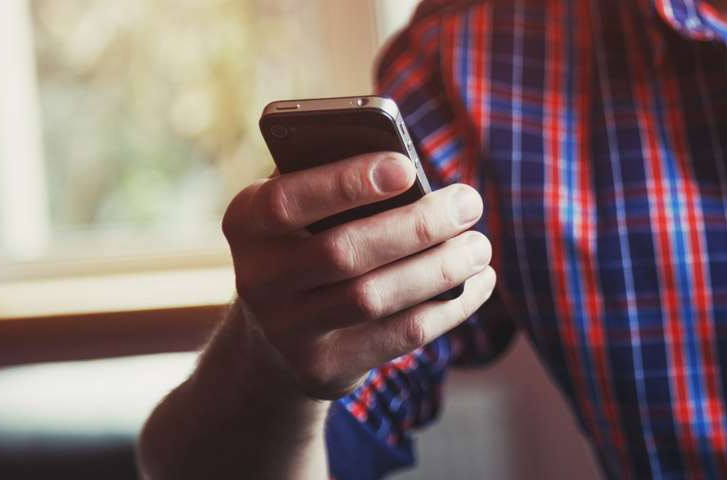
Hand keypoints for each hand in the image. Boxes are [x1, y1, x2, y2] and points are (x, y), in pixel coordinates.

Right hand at [221, 151, 495, 399]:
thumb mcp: (305, 209)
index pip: (288, 200)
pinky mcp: (323, 370)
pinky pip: (398, 336)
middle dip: (416, 226)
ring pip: (373, 299)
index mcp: (246, 223)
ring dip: (439, 269)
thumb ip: (336, 177)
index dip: (347, 182)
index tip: (407, 167)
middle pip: (343, 252)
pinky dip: (449, 308)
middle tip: (469, 203)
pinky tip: (479, 283)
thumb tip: (405, 161)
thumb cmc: (309, 243)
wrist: (275, 339)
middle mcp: (257, 281)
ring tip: (480, 246)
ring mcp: (287, 332)